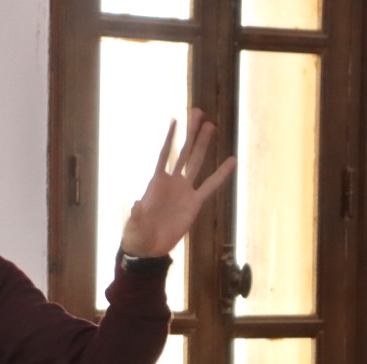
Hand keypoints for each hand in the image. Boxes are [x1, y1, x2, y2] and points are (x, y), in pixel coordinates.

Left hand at [120, 108, 236, 257]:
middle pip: (183, 152)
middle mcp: (171, 182)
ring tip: (211, 126)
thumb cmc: (137, 234)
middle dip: (190, 133)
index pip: (164, 154)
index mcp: (155, 183)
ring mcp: (184, 191)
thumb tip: (137, 204)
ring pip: (196, 163)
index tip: (175, 118)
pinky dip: (221, 174)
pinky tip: (231, 161)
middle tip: (197, 112)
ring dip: (203, 144)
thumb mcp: (134, 224)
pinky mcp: (194, 203)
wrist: (148, 247)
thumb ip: (137, 214)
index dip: (169, 138)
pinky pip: (210, 186)